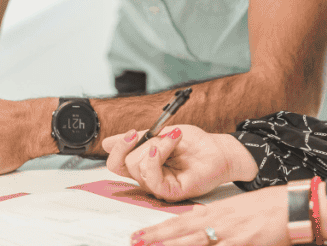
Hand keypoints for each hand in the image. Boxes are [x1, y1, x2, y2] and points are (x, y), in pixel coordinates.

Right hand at [103, 125, 256, 201]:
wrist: (219, 150)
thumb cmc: (196, 143)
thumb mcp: (163, 133)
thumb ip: (138, 138)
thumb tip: (106, 142)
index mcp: (144, 163)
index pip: (117, 162)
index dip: (118, 147)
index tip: (130, 133)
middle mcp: (148, 176)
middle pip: (122, 164)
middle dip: (138, 143)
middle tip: (158, 133)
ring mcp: (158, 185)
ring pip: (137, 168)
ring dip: (155, 146)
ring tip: (174, 138)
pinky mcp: (170, 192)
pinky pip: (152, 179)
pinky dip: (154, 160)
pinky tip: (162, 148)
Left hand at [131, 186, 290, 245]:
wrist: (292, 206)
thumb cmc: (267, 207)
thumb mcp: (236, 207)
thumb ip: (215, 215)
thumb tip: (196, 218)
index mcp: (216, 211)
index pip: (180, 220)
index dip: (158, 229)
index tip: (139, 235)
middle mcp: (219, 221)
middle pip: (181, 231)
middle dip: (156, 238)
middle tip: (135, 242)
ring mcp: (230, 234)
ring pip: (195, 243)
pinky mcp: (243, 243)